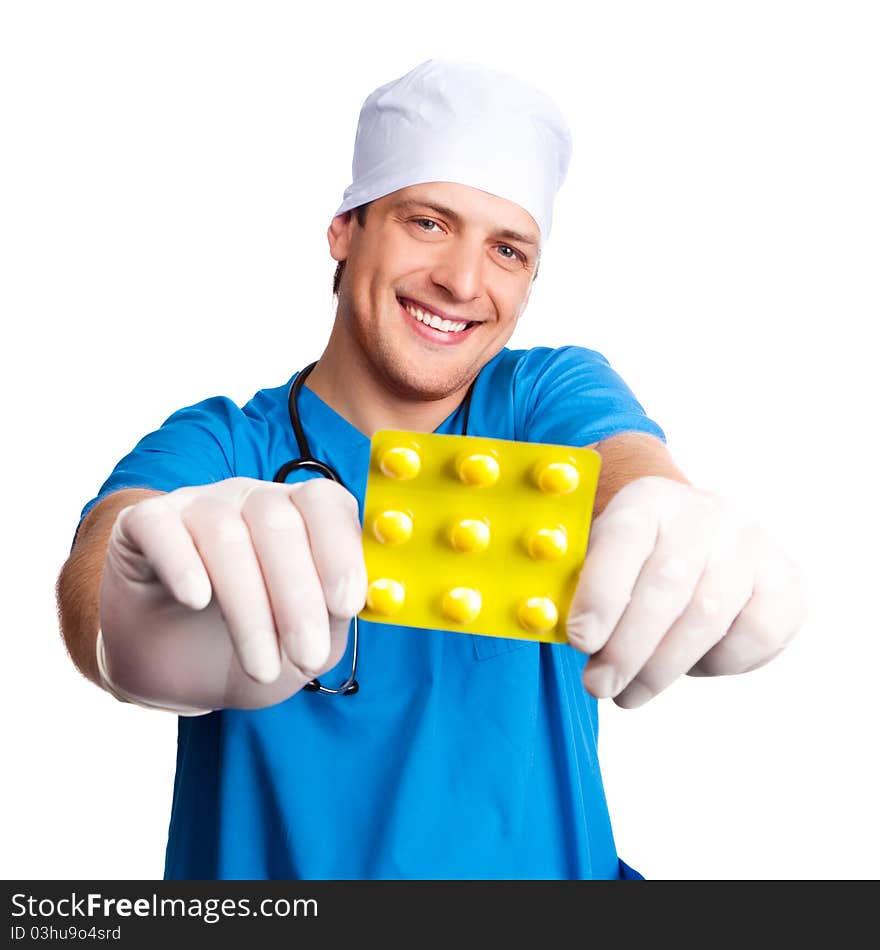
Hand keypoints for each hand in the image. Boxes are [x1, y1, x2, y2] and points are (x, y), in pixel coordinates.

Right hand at [99, 477, 366, 709]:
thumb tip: (365, 597)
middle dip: (297, 596)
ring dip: (248, 607)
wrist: (175, 670)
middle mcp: (249, 499)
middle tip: (306, 657)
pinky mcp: (143, 524)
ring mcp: (194, 505)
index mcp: (298, 514)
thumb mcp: (306, 640)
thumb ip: (336, 613)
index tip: (346, 606)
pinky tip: (196, 599)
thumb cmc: (252, 646)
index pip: (326, 503)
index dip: (340, 551)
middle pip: (277, 521)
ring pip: (225, 533)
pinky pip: (162, 528)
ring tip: (261, 667)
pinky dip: (182, 563)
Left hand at [566, 476, 806, 707]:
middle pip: (666, 586)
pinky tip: (689, 666)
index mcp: (648, 499)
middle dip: (627, 648)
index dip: (601, 593)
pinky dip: (717, 664)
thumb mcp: (600, 555)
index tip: (580, 642)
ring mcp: (751, 544)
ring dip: (662, 668)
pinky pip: (754, 635)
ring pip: (706, 617)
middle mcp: (705, 512)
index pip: (624, 539)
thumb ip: (577, 585)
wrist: (696, 536)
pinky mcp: (786, 580)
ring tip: (630, 693)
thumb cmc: (634, 560)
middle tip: (600, 686)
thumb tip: (548, 625)